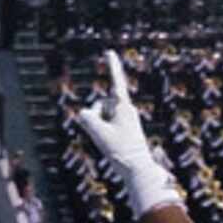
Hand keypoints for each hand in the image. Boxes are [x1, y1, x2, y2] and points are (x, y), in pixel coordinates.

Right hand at [71, 51, 180, 218]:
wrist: (138, 170)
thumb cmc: (122, 152)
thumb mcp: (100, 134)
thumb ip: (87, 119)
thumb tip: (83, 114)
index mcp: (124, 107)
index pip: (116, 82)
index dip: (112, 66)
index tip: (109, 52)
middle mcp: (125, 110)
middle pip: (100, 105)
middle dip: (97, 117)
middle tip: (109, 137)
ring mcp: (124, 119)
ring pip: (101, 116)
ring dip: (100, 127)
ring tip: (112, 142)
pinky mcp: (122, 128)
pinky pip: (104, 125)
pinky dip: (102, 133)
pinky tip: (111, 145)